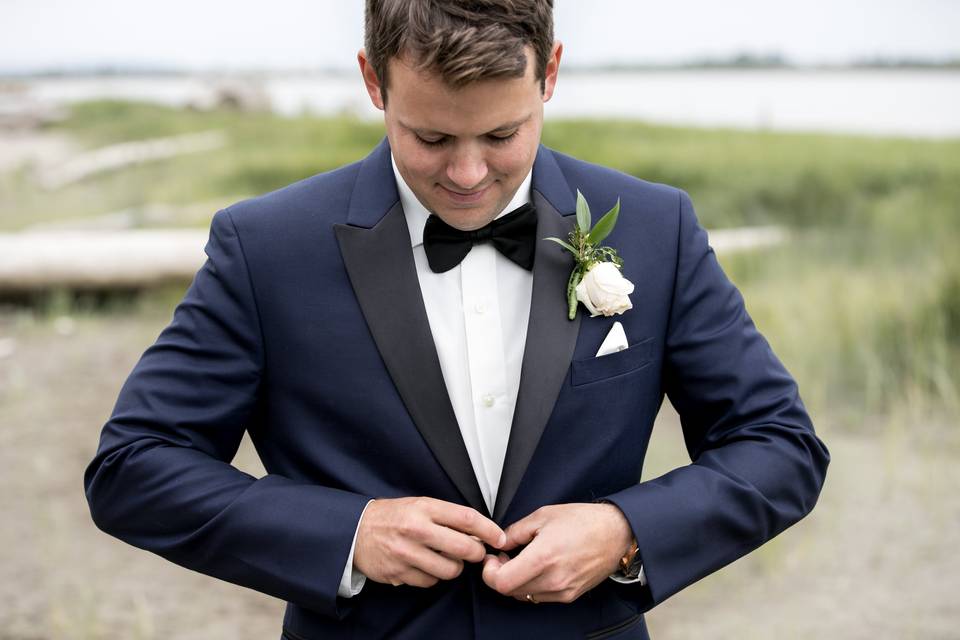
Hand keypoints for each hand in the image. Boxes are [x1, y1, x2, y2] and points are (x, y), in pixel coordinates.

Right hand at [354, 496, 505, 587]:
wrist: (356, 531)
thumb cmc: (392, 516)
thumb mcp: (419, 505)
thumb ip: (447, 516)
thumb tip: (479, 531)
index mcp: (424, 508)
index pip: (467, 518)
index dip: (489, 529)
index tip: (499, 537)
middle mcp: (416, 529)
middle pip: (464, 548)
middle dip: (477, 553)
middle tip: (476, 553)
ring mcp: (407, 553)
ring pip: (450, 570)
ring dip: (454, 567)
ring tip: (447, 559)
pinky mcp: (399, 572)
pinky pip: (430, 581)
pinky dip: (434, 576)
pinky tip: (426, 566)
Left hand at [481, 503, 633, 603]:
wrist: (616, 532)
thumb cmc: (583, 521)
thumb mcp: (543, 515)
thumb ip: (516, 531)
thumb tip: (500, 542)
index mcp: (543, 558)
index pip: (502, 582)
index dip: (489, 573)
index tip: (491, 559)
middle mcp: (553, 580)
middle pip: (510, 591)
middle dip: (500, 575)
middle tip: (503, 557)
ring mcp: (562, 590)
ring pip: (524, 595)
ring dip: (516, 581)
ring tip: (522, 560)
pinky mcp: (570, 595)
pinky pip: (541, 596)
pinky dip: (532, 585)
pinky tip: (537, 568)